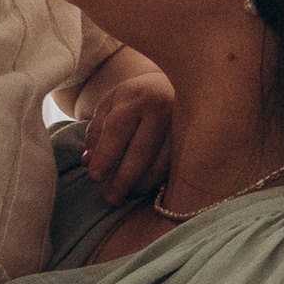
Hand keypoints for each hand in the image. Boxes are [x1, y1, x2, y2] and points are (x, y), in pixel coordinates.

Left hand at [81, 68, 173, 203]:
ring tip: (125, 194)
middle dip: (123, 179)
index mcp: (139, 97)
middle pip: (141, 152)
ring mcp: (183, 127)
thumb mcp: (111, 105)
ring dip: (140, 184)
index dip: (105, 156)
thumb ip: (96, 132)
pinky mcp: (195, 142)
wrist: (175, 84)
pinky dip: (157, 181)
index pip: (118, 130)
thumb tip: (88, 162)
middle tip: (110, 198)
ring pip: (160, 165)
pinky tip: (144, 186)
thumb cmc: (136, 98)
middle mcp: (165, 109)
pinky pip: (174, 169)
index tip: (94, 177)